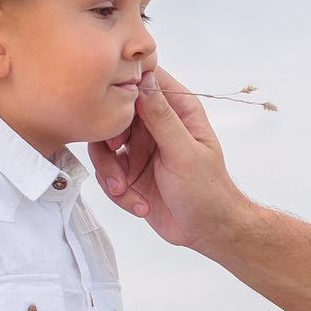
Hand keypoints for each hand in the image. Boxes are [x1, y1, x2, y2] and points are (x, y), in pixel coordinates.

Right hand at [91, 71, 247, 249]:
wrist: (206, 231)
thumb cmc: (207, 191)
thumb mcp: (184, 152)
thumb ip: (162, 117)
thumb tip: (144, 79)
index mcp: (178, 109)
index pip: (146, 79)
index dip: (125, 86)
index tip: (115, 107)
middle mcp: (156, 124)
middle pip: (115, 113)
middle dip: (109, 137)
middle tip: (117, 154)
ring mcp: (141, 147)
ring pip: (104, 145)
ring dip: (109, 171)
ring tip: (123, 190)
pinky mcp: (129, 171)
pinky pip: (106, 172)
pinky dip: (118, 191)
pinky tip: (140, 205)